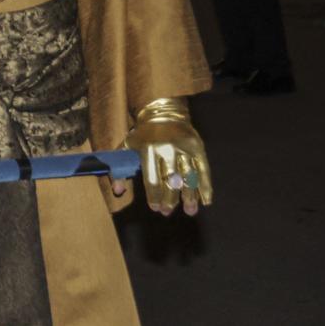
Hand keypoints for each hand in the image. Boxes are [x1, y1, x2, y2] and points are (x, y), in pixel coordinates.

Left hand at [120, 97, 210, 216]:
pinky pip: (203, 170)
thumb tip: (117, 191)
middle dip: (170, 199)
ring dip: (189, 196)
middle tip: (168, 212)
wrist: (162, 113)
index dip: (154, 196)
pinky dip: (206, 186)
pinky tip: (206, 201)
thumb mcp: (126, 147)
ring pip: (188, 177)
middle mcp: (166, 148)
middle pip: (170, 180)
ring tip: (189, 211)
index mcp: (148, 149)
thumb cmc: (142, 135)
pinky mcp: (197, 147)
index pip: (151, 178)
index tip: (155, 208)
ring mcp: (183, 148)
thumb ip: (119, 168)